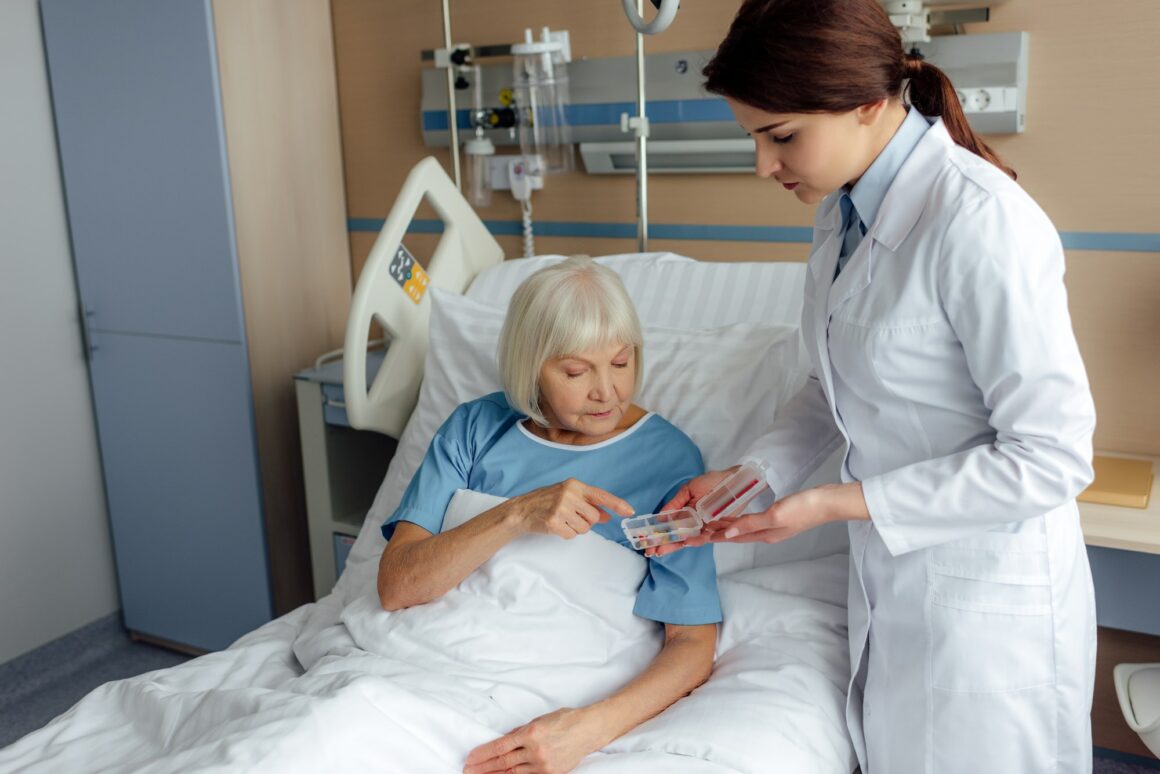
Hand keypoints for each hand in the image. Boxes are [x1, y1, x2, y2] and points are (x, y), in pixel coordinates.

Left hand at [463, 707, 602, 773]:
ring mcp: (543, 764)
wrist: (589, 730)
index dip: (483, 754)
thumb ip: (520, 732)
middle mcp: (536, 750)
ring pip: (512, 772)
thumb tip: (504, 741)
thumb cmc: (565, 720)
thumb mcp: (539, 720)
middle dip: (483, 767)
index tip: (471, 758)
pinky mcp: (550, 773)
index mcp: (531, 733)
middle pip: (503, 761)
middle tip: (468, 770)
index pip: (500, 746)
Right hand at [511, 479, 633, 539]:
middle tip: (571, 517)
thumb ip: (588, 505)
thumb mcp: (568, 497)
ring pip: (584, 528)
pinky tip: (556, 526)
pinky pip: (572, 535)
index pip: (600, 495)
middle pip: (593, 517)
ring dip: (576, 529)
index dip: (617, 504)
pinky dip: (566, 534)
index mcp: (574, 485)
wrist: (521, 510)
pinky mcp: (554, 522)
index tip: (630, 511)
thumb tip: (607, 515)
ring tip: (562, 521)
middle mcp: (569, 494)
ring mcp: (561, 508)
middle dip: (586, 521)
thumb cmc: (546, 501)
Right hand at [645, 467, 737, 557]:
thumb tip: (660, 518)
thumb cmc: (711, 482)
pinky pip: (705, 537)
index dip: (660, 535)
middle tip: (651, 552)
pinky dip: (694, 540)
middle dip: (664, 544)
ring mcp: (705, 527)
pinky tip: (683, 543)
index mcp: (685, 514)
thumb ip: (675, 504)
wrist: (733, 480)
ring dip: (674, 546)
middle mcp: (694, 523)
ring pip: (688, 540)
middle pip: (677, 537)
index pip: (670, 527)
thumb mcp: (688, 490)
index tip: (647, 542)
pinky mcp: (717, 529)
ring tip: (661, 551)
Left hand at [711, 482, 868, 544]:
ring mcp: (774, 526)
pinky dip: (740, 520)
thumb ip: (750, 524)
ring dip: (727, 527)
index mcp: (765, 534)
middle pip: (736, 534)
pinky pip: (752, 521)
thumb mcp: (774, 515)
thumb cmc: (803, 508)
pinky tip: (736, 517)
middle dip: (717, 534)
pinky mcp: (779, 517)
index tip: (697, 538)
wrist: (827, 502)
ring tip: (710, 525)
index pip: (733, 536)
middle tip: (698, 532)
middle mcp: (767, 533)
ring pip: (743, 528)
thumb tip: (727, 533)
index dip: (715, 536)